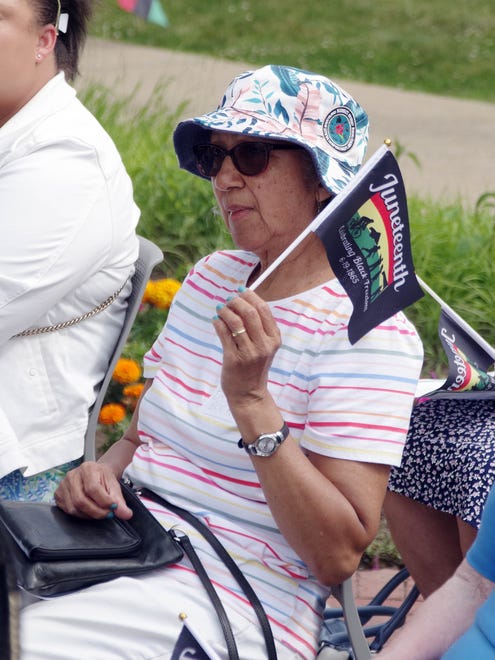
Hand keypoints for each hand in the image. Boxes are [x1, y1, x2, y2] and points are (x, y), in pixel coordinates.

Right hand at [54, 461, 132, 519]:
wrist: (96, 474)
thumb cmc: (104, 479)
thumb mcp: (114, 486)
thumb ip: (120, 501)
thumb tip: (126, 515)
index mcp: (87, 468)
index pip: (93, 488)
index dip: (103, 501)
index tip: (113, 508)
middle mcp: (72, 475)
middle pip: (81, 500)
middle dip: (96, 512)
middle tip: (108, 514)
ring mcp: (63, 485)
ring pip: (73, 508)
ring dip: (89, 515)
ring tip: (100, 512)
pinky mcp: (58, 495)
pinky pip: (67, 510)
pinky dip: (80, 515)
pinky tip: (89, 512)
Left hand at [213, 288, 280, 408]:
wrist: (249, 393)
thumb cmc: (254, 366)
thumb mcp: (265, 346)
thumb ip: (259, 327)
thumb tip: (244, 300)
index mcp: (274, 339)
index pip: (264, 310)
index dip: (251, 296)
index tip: (241, 291)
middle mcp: (264, 345)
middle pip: (250, 313)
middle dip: (236, 302)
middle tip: (228, 300)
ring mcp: (249, 353)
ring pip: (235, 322)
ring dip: (225, 311)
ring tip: (220, 310)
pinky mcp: (234, 359)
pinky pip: (224, 334)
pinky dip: (218, 323)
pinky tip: (216, 321)